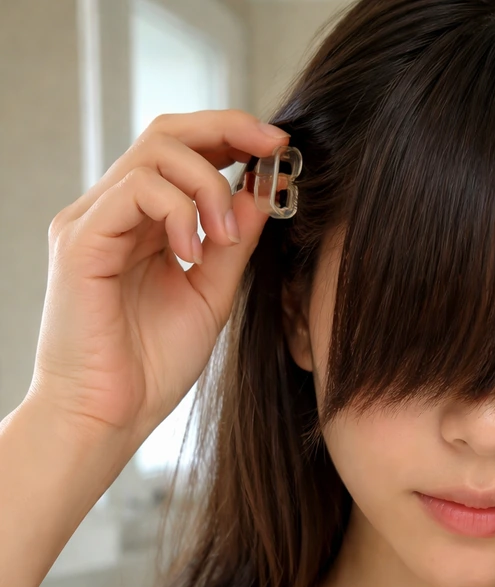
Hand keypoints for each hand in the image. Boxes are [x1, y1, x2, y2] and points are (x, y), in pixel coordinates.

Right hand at [30, 109, 290, 447]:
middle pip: (166, 133)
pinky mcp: (81, 241)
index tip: (280, 147)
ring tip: (225, 238)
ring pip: (154, 152)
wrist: (110, 416)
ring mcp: (93, 221)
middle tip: (273, 147)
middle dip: (227, 128)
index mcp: (144, 222)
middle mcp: (114, 212)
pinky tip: (193, 252)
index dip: (232, 136)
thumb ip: (233, 244)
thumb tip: (261, 193)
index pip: (184, 152)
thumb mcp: (211, 294)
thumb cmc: (152, 366)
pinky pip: (134, 191)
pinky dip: (178, 212)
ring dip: (208, 185)